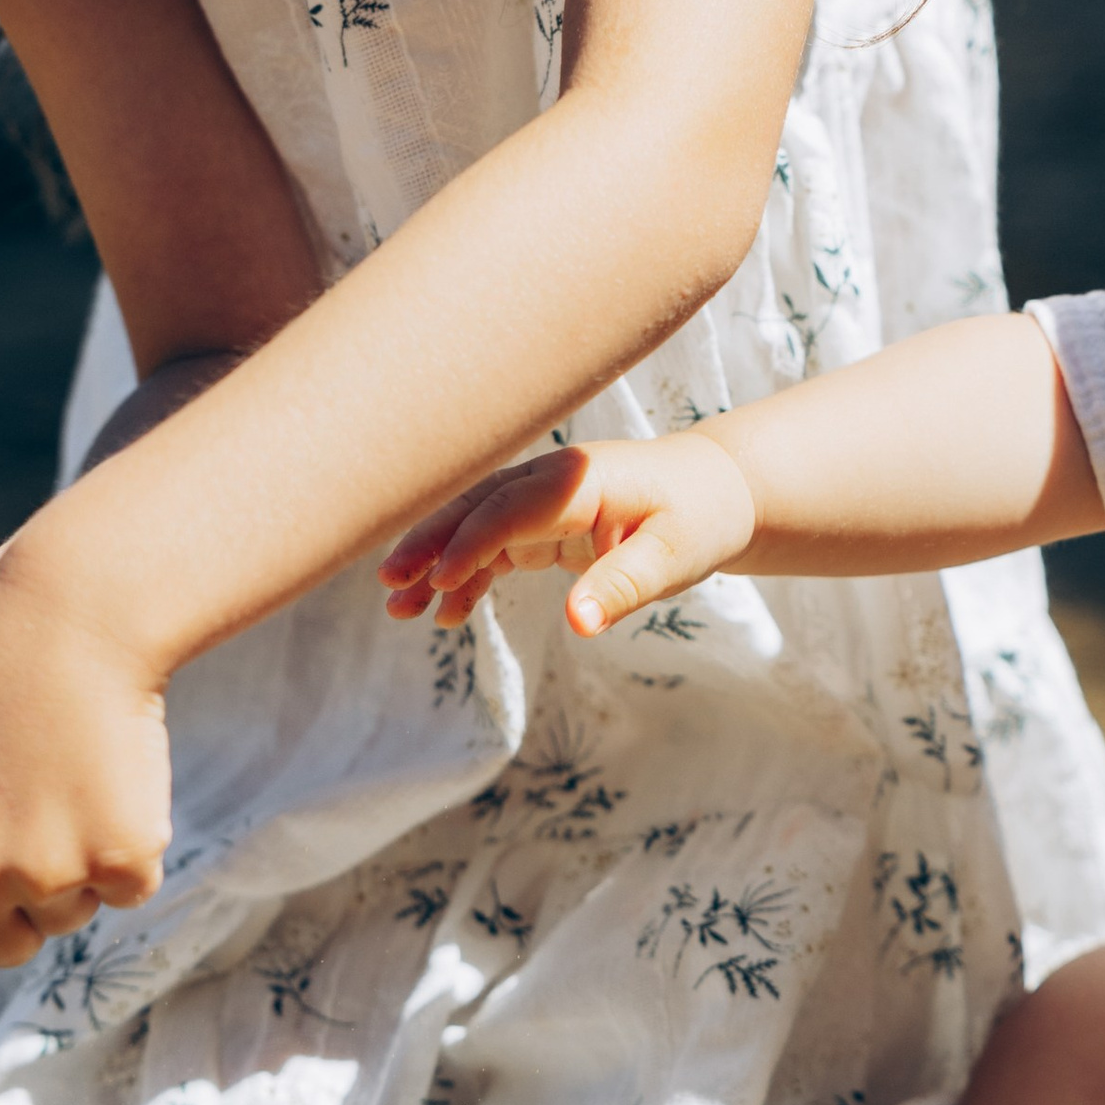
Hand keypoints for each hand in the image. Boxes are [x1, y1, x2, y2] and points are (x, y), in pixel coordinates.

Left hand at [0, 540, 172, 1003]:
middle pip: (6, 951)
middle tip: (29, 806)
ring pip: (70, 916)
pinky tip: (112, 772)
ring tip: (66, 772)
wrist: (72, 608)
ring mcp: (45, 873)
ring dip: (76, 866)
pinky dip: (132, 841)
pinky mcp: (121, 856)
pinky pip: (132, 887)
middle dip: (21, 901)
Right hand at [379, 434, 757, 635]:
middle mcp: (550, 481)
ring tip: (399, 607)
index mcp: (579, 480)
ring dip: (435, 563)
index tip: (436, 581)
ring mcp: (541, 500)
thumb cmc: (698, 519)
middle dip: (429, 542)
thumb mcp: (673, 558)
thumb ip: (622, 587)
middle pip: (474, 507)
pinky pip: (492, 548)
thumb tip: (579, 623)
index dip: (470, 542)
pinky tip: (445, 613)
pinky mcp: (541, 523)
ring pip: (473, 526)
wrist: (716, 493)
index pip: (509, 509)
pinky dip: (466, 577)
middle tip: (388, 583)